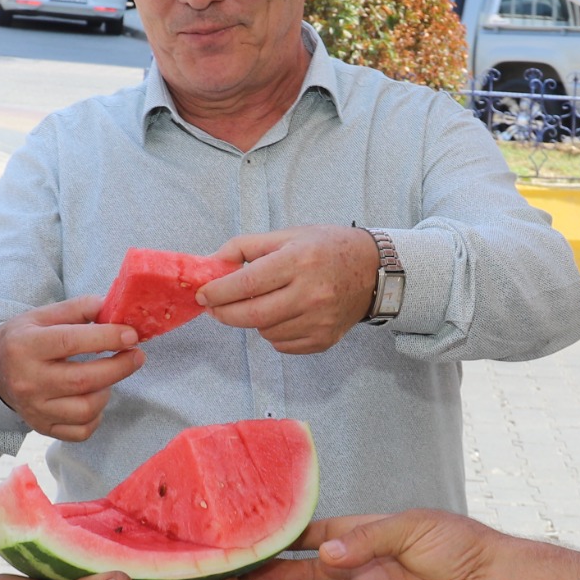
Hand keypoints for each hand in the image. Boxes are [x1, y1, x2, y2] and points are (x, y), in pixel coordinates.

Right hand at [0, 295, 143, 440]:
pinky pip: (82, 431)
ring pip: (86, 409)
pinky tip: (95, 398)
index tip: (131, 335)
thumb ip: (76, 309)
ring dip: (107, 391)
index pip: (70, 342)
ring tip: (107, 375)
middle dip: (119, 367)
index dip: (106, 338)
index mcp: (25, 347)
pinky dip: (97, 416)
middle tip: (136, 355)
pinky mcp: (43, 427)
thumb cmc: (23, 340)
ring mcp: (35, 409)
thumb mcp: (41, 316)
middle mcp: (28, 381)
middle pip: (83, 381)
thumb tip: (111, 307)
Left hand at [198, 227, 379, 354]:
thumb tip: (212, 263)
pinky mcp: (323, 340)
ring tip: (263, 302)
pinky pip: (281, 344)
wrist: (375, 271)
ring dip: (253, 320)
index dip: (218, 292)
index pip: (246, 284)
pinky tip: (283, 315)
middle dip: (225, 313)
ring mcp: (318, 321)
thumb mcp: (289, 235)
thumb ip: (247, 246)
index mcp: (299, 261)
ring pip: (264, 331)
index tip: (203, 295)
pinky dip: (273, 332)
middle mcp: (310, 294)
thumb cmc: (329, 248)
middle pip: (251, 315)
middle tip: (214, 308)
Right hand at [252, 512, 499, 579]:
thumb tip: (325, 552)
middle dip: (283, 572)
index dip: (293, 539)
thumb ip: (365, 539)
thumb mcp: (408, 526)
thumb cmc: (457, 544)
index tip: (264, 539)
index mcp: (369, 538)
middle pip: (313, 572)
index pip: (321, 537)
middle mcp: (365, 569)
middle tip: (253, 572)